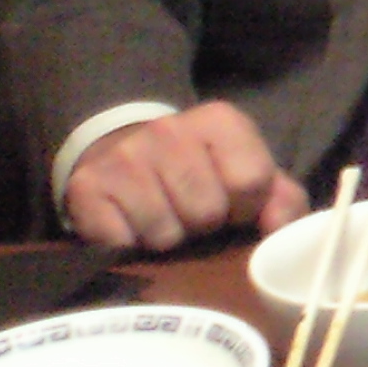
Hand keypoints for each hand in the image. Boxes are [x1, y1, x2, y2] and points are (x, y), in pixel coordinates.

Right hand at [65, 101, 309, 250]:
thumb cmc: (201, 172)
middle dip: (205, 224)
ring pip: (164, 234)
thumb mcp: (247, 174)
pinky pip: (121, 244)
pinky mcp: (86, 187)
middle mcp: (168, 129)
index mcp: (219, 120)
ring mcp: (124, 156)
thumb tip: (281, 230)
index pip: (250, 181)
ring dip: (168, 237)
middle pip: (207, 211)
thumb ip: (280, 200)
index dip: (245, 207)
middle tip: (192, 213)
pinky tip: (131, 225)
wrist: (124, 154)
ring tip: (163, 217)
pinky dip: (129, 245)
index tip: (232, 205)